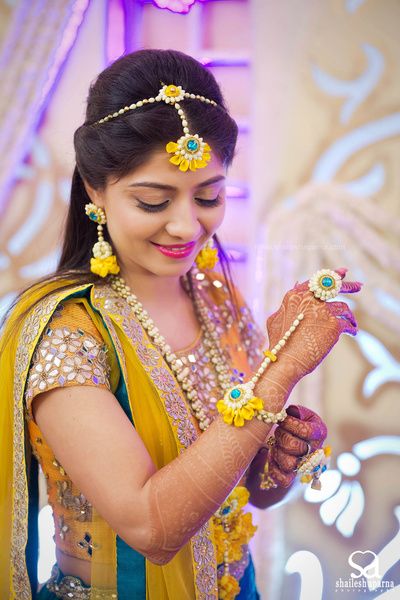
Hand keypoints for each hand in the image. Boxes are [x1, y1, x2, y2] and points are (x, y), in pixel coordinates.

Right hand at [259, 267, 361, 395]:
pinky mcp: (333, 324)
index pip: (316, 281)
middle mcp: (310, 299)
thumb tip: (295, 285)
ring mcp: (322, 310)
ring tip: (352, 322)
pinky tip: (353, 332)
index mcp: (295, 296)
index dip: (331, 275)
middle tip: (359, 285)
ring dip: (349, 315)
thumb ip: (286, 303)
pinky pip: (347, 323)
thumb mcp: (276, 319)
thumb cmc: (279, 344)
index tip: (342, 272)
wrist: (286, 360)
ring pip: (343, 307)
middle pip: (334, 286)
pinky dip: (351, 327)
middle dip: (348, 285)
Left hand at [267, 404, 327, 486]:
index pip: (305, 431)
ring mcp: (305, 466)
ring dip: (277, 451)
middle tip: (278, 430)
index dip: (289, 424)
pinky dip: (274, 468)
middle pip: (293, 446)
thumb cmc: (294, 422)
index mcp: (320, 432)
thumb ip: (295, 411)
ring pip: (288, 463)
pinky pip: (284, 480)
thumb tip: (291, 412)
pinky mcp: (294, 477)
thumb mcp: (298, 412)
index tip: (282, 419)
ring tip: (276, 443)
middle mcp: (316, 451)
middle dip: (280, 435)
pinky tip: (272, 456)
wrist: (294, 441)